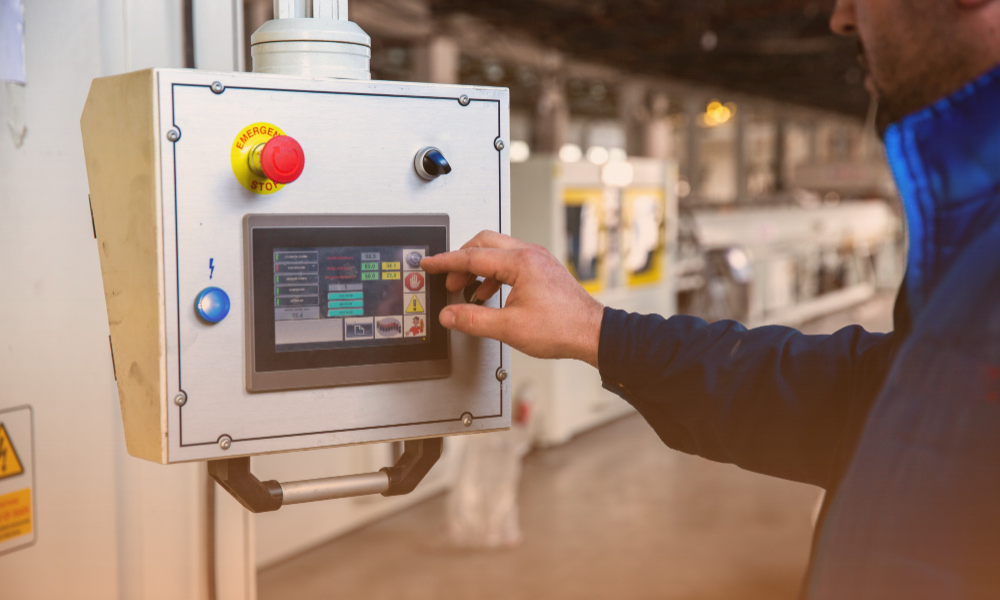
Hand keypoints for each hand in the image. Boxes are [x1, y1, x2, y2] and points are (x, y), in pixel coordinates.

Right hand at [420, 231, 603, 367]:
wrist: (592, 332)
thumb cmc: (562, 327)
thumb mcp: (509, 328)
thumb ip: (474, 320)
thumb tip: (450, 315)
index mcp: (521, 262)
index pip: (472, 256)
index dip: (445, 261)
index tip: (429, 263)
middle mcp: (530, 255)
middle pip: (484, 243)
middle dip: (461, 259)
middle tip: (447, 278)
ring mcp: (538, 260)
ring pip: (497, 251)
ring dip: (478, 267)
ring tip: (466, 288)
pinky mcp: (543, 269)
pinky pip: (510, 261)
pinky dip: (493, 274)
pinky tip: (489, 293)